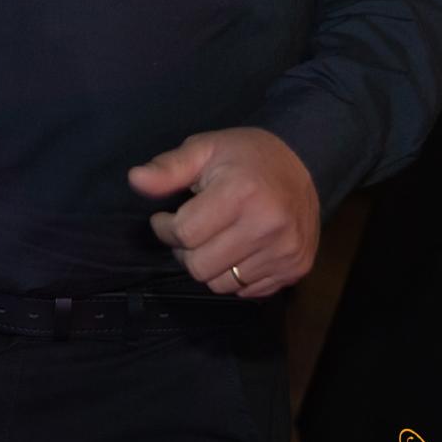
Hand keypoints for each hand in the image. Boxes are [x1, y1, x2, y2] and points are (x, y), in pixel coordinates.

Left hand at [128, 127, 319, 297]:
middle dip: (185, 250)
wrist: (305, 164)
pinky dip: (234, 276)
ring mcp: (285, 251)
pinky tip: (238, 250)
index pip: (184, 234)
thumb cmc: (245, 156)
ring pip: (221, 285)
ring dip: (208, 266)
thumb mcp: (204, 149)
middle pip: (199, 266)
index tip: (166, 216)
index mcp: (242, 193)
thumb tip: (135, 180)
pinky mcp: (296, 268)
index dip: (165, 227)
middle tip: (191, 230)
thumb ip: (168, 168)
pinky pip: (247, 292)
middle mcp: (268, 226)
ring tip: (214, 240)